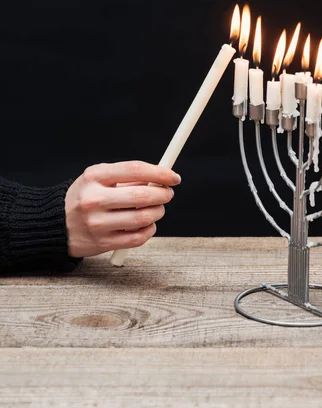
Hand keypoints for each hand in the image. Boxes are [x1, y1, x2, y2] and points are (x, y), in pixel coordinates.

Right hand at [65, 161, 180, 256]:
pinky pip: (137, 238)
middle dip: (162, 195)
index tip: (174, 177)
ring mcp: (97, 223)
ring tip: (157, 208)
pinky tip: (147, 224)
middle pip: (141, 196)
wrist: (56, 224)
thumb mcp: (98, 178)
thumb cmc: (85, 196)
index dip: (160, 173)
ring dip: (158, 212)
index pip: (135, 170)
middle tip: (167, 194)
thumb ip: (126, 177)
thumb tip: (160, 179)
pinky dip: (149, 230)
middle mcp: (94, 199)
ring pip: (142, 218)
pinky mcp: (102, 243)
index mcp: (94, 177)